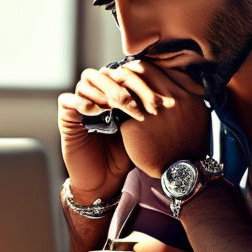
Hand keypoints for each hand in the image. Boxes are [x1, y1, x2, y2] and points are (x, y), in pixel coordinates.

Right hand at [57, 64, 175, 202]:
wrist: (106, 180)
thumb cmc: (129, 155)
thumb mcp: (146, 129)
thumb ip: (156, 108)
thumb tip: (184, 89)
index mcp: (118, 91)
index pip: (126, 71)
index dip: (138, 78)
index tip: (152, 94)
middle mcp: (99, 92)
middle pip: (107, 72)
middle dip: (121, 85)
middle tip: (133, 103)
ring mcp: (81, 102)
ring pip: (87, 80)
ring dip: (102, 90)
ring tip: (114, 106)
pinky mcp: (66, 117)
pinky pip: (67, 100)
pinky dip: (81, 102)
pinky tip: (96, 111)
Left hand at [115, 62, 209, 177]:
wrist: (182, 170)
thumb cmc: (190, 144)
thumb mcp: (198, 115)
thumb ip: (189, 96)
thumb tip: (183, 81)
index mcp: (185, 95)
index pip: (158, 68)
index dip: (141, 67)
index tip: (132, 70)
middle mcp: (169, 99)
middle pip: (141, 71)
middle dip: (125, 70)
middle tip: (114, 74)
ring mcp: (152, 112)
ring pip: (126, 85)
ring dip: (115, 84)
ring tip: (106, 87)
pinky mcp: (136, 126)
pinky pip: (118, 107)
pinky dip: (110, 104)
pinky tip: (103, 106)